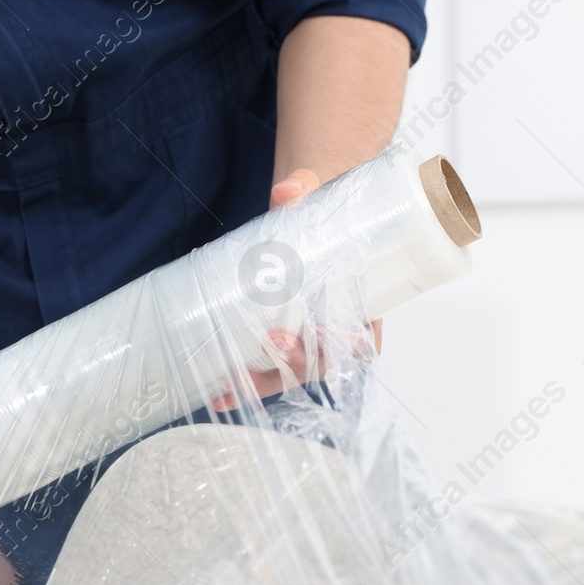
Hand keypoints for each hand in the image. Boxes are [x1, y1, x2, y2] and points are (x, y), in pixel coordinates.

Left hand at [210, 170, 382, 412]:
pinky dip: (246, 384)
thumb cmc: (326, 214)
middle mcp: (336, 328)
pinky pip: (268, 369)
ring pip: (292, 373)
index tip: (325, 335)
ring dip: (263, 383)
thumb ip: (306, 189)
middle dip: (296, 364)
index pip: (362, 339)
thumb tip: (288, 191)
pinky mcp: (279, 337)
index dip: (345, 346)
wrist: (311, 212)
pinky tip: (220, 395)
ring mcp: (306, 337)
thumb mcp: (322, 196)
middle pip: (323, 363)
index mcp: (362, 303)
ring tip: (229, 385)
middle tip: (272, 344)